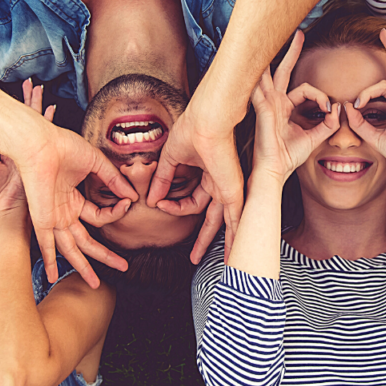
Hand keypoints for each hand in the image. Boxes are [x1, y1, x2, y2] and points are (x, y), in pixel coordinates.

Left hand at [0, 80, 61, 228]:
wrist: (10, 218)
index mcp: (16, 154)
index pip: (18, 126)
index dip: (20, 110)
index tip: (23, 94)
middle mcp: (27, 153)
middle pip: (30, 121)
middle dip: (31, 101)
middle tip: (33, 84)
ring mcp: (34, 156)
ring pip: (36, 126)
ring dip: (37, 106)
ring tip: (38, 88)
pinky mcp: (37, 161)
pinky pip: (37, 140)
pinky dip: (43, 124)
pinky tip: (49, 110)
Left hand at [8, 82, 137, 285]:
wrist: (39, 143)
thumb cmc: (62, 146)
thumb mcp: (95, 163)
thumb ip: (113, 180)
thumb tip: (132, 196)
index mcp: (72, 197)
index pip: (100, 216)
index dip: (116, 211)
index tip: (129, 202)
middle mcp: (63, 211)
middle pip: (87, 241)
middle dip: (105, 255)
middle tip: (123, 266)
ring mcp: (53, 217)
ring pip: (71, 249)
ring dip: (84, 266)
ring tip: (96, 284)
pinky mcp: (43, 219)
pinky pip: (46, 244)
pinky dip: (50, 260)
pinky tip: (53, 277)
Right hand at [148, 91, 246, 264]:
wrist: (209, 120)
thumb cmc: (193, 128)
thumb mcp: (171, 158)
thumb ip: (162, 178)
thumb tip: (150, 198)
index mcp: (208, 174)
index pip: (191, 200)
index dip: (173, 206)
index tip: (158, 203)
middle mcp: (221, 184)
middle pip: (213, 218)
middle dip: (204, 238)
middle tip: (197, 257)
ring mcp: (229, 190)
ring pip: (228, 224)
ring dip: (225, 245)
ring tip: (227, 265)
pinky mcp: (233, 193)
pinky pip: (235, 222)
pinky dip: (234, 239)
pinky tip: (235, 254)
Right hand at [251, 30, 340, 180]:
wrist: (275, 170)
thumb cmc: (288, 156)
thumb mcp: (313, 138)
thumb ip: (327, 125)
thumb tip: (338, 111)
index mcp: (284, 107)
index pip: (304, 89)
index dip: (320, 96)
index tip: (330, 109)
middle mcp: (273, 102)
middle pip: (282, 70)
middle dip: (292, 52)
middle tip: (299, 33)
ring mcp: (266, 103)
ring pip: (268, 73)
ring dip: (272, 55)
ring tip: (271, 37)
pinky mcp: (263, 108)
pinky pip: (260, 86)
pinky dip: (259, 73)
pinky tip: (258, 61)